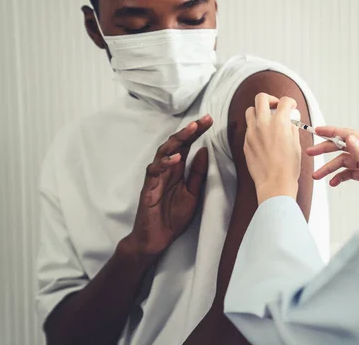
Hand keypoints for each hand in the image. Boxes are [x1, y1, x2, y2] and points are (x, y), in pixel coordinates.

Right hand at [123, 115, 212, 261]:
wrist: (157, 239)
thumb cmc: (173, 217)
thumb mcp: (193, 194)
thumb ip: (197, 174)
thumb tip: (204, 151)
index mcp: (178, 170)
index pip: (187, 146)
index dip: (197, 133)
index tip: (210, 121)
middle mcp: (166, 169)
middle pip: (176, 144)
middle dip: (189, 131)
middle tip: (203, 120)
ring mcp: (156, 177)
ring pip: (163, 152)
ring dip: (178, 140)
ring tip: (191, 130)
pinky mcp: (148, 187)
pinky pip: (154, 170)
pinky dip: (165, 163)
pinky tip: (176, 158)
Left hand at [244, 93, 300, 203]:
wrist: (274, 183)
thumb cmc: (288, 167)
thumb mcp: (296, 144)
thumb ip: (291, 128)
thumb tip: (289, 121)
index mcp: (279, 122)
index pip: (284, 101)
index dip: (290, 102)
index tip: (291, 106)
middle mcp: (263, 124)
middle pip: (261, 98)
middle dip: (270, 99)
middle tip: (275, 106)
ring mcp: (252, 132)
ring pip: (250, 110)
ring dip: (259, 111)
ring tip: (266, 120)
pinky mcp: (246, 142)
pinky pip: (248, 128)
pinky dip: (255, 127)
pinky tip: (263, 136)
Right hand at [307, 127, 358, 203]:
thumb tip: (349, 139)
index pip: (350, 136)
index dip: (333, 132)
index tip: (318, 130)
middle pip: (345, 148)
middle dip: (327, 150)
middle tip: (311, 152)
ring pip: (345, 162)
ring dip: (330, 168)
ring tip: (317, 176)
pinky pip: (350, 172)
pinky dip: (340, 176)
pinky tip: (333, 183)